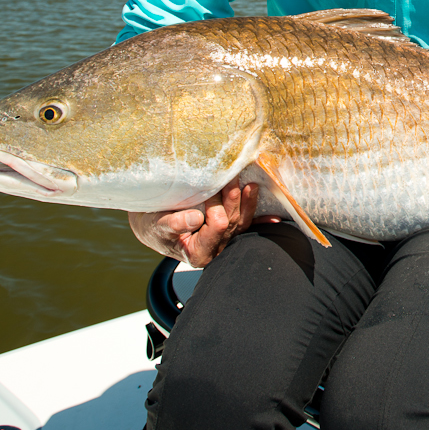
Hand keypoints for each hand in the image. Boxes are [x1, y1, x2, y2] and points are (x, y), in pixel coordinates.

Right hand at [127, 180, 258, 266]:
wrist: (154, 227)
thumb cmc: (153, 227)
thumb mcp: (157, 226)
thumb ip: (174, 224)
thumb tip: (193, 219)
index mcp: (198, 253)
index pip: (217, 227)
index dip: (217, 207)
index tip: (210, 189)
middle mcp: (215, 250)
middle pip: (232, 223)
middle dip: (233, 199)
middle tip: (232, 176)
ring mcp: (224, 242)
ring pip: (242, 223)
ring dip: (248, 204)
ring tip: (252, 186)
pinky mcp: (229, 234)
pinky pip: (248, 227)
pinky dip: (261, 221)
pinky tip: (275, 218)